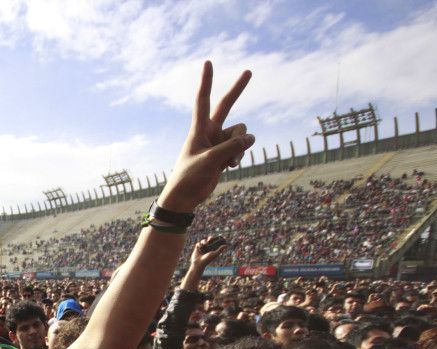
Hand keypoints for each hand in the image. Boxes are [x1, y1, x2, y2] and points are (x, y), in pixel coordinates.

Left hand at [157, 62, 253, 213]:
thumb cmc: (190, 177)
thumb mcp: (210, 161)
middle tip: (249, 71)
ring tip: (229, 162)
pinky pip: (241, 148)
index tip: (208, 63)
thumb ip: (231, 148)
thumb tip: (251, 138)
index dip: (207, 82)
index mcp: (199, 129)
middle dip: (237, 89)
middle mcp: (210, 131)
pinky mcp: (225, 153)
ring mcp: (218, 142)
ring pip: (240, 134)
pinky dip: (239, 156)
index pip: (203, 100)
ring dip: (240, 147)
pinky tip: (230, 167)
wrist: (185, 196)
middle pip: (226, 105)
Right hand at [189, 237, 225, 271]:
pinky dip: (199, 244)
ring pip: (204, 241)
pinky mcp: (197, 248)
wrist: (199, 263)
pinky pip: (198, 243)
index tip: (218, 237)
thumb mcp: (214, 254)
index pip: (215, 242)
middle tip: (210, 239)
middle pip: (209, 240)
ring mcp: (202, 247)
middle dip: (210, 238)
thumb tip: (226, 245)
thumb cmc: (207, 259)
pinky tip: (200, 248)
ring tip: (205, 244)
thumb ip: (220, 249)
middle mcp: (207, 248)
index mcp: (212, 249)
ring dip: (204, 241)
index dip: (216, 239)